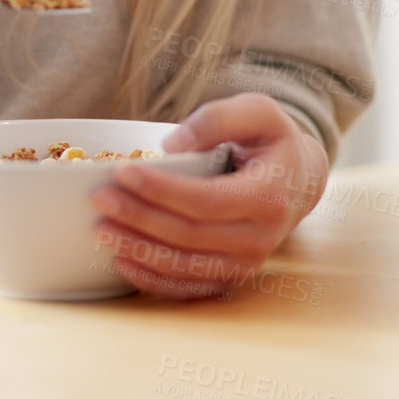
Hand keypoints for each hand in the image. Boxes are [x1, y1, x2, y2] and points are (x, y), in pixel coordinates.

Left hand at [91, 91, 328, 300]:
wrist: (299, 180)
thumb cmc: (271, 140)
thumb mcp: (256, 111)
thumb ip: (216, 119)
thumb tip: (170, 145)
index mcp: (269, 196)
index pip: (206, 201)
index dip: (161, 190)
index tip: (122, 172)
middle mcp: (261, 237)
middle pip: (190, 236)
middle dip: (140, 219)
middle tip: (100, 200)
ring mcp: (247, 263)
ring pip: (186, 267)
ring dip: (140, 251)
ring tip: (101, 230)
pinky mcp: (231, 277)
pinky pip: (188, 286)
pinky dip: (152, 279)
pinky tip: (122, 261)